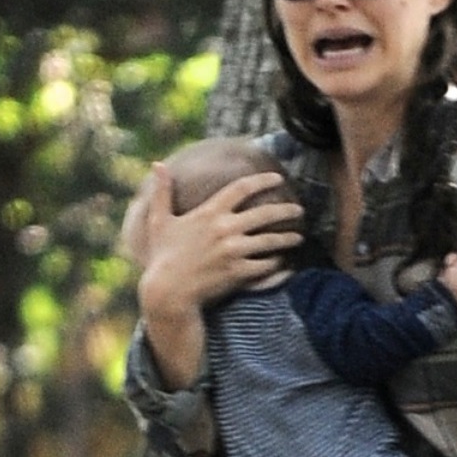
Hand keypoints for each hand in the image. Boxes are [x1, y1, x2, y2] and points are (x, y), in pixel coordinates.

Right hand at [134, 164, 302, 314]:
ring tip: (298, 237)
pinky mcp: (238, 272)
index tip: (278, 179)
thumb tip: (157, 164)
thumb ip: (162, 192)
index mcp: (209, 212)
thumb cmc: (162, 257)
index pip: (242, 188)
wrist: (168, 292)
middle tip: (299, 210)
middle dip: (286, 210)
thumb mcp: (159, 221)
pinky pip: (266, 265)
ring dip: (288, 238)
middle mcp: (225, 229)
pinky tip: (284, 261)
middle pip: (265, 213)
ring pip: (270, 240)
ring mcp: (234, 251)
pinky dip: (277, 262)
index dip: (263, 180)